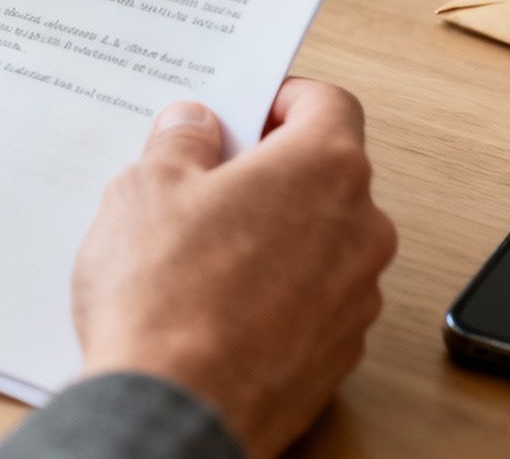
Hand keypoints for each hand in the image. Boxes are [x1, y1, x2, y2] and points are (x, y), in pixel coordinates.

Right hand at [71, 79, 396, 457]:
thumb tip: (195, 126)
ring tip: (200, 251)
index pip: (329, 103)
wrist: (178, 410)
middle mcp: (361, 229)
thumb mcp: (148, 187)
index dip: (283, 99)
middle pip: (327, 174)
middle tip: (205, 179)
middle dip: (270, 170)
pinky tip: (216, 305)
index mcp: (325, 168)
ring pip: (321, 240)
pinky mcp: (338, 354)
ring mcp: (356, 298)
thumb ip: (181, 143)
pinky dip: (277, 293)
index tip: (245, 111)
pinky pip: (313, 301)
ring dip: (275, 234)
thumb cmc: (167, 297)